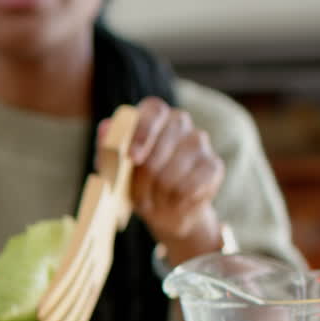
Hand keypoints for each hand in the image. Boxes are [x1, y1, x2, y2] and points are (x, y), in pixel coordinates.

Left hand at [107, 97, 225, 260]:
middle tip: (138, 199)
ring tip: (154, 202)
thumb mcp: (113, 169)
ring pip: (174, 171)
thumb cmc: (133, 183)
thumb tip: (105, 127)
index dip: (143, 132)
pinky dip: (177, 201)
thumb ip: (107, 149)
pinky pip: (191, 186)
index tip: (132, 158)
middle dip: (144, 180)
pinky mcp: (214, 164)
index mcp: (153, 116)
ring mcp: (199, 141)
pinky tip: (174, 203)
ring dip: (158, 195)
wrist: (163, 210)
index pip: (154, 110)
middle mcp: (179, 122)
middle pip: (161, 146)